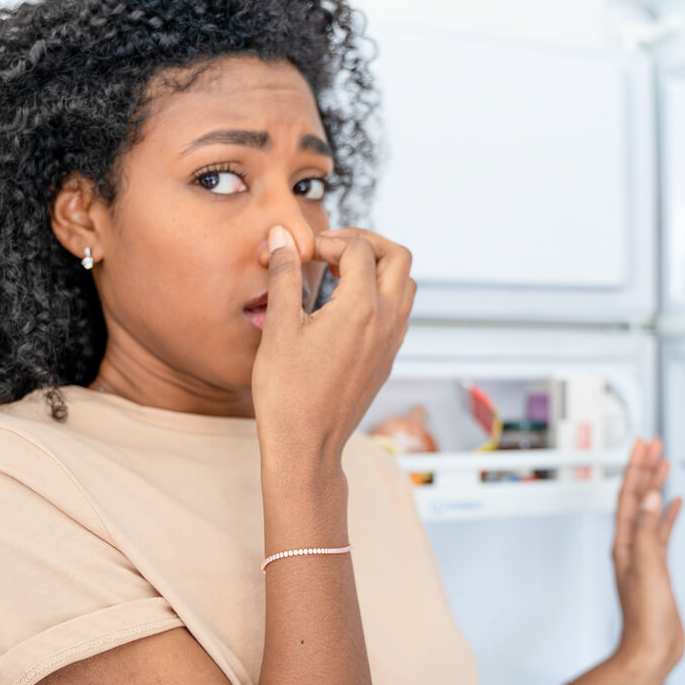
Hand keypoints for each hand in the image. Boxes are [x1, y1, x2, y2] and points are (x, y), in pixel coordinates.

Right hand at [251, 225, 415, 472]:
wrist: (307, 446)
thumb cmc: (288, 393)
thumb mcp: (279, 327)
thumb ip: (285, 275)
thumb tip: (282, 238)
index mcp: (361, 308)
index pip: (359, 249)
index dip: (330, 240)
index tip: (304, 252)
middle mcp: (386, 321)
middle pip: (399, 257)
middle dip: (368, 242)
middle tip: (334, 247)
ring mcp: (392, 342)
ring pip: (405, 285)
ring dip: (379, 268)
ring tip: (341, 272)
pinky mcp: (388, 359)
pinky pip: (399, 312)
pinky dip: (381, 294)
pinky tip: (346, 306)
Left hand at [611, 437, 684, 678]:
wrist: (650, 652)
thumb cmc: (646, 619)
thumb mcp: (648, 570)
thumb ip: (648, 532)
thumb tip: (651, 497)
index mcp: (624, 544)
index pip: (629, 496)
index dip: (637, 468)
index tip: (644, 444)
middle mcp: (630, 546)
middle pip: (637, 498)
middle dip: (645, 469)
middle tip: (654, 443)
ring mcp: (644, 556)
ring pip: (650, 511)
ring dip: (656, 487)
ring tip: (664, 463)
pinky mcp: (658, 568)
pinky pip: (662, 532)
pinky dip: (669, 515)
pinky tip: (676, 504)